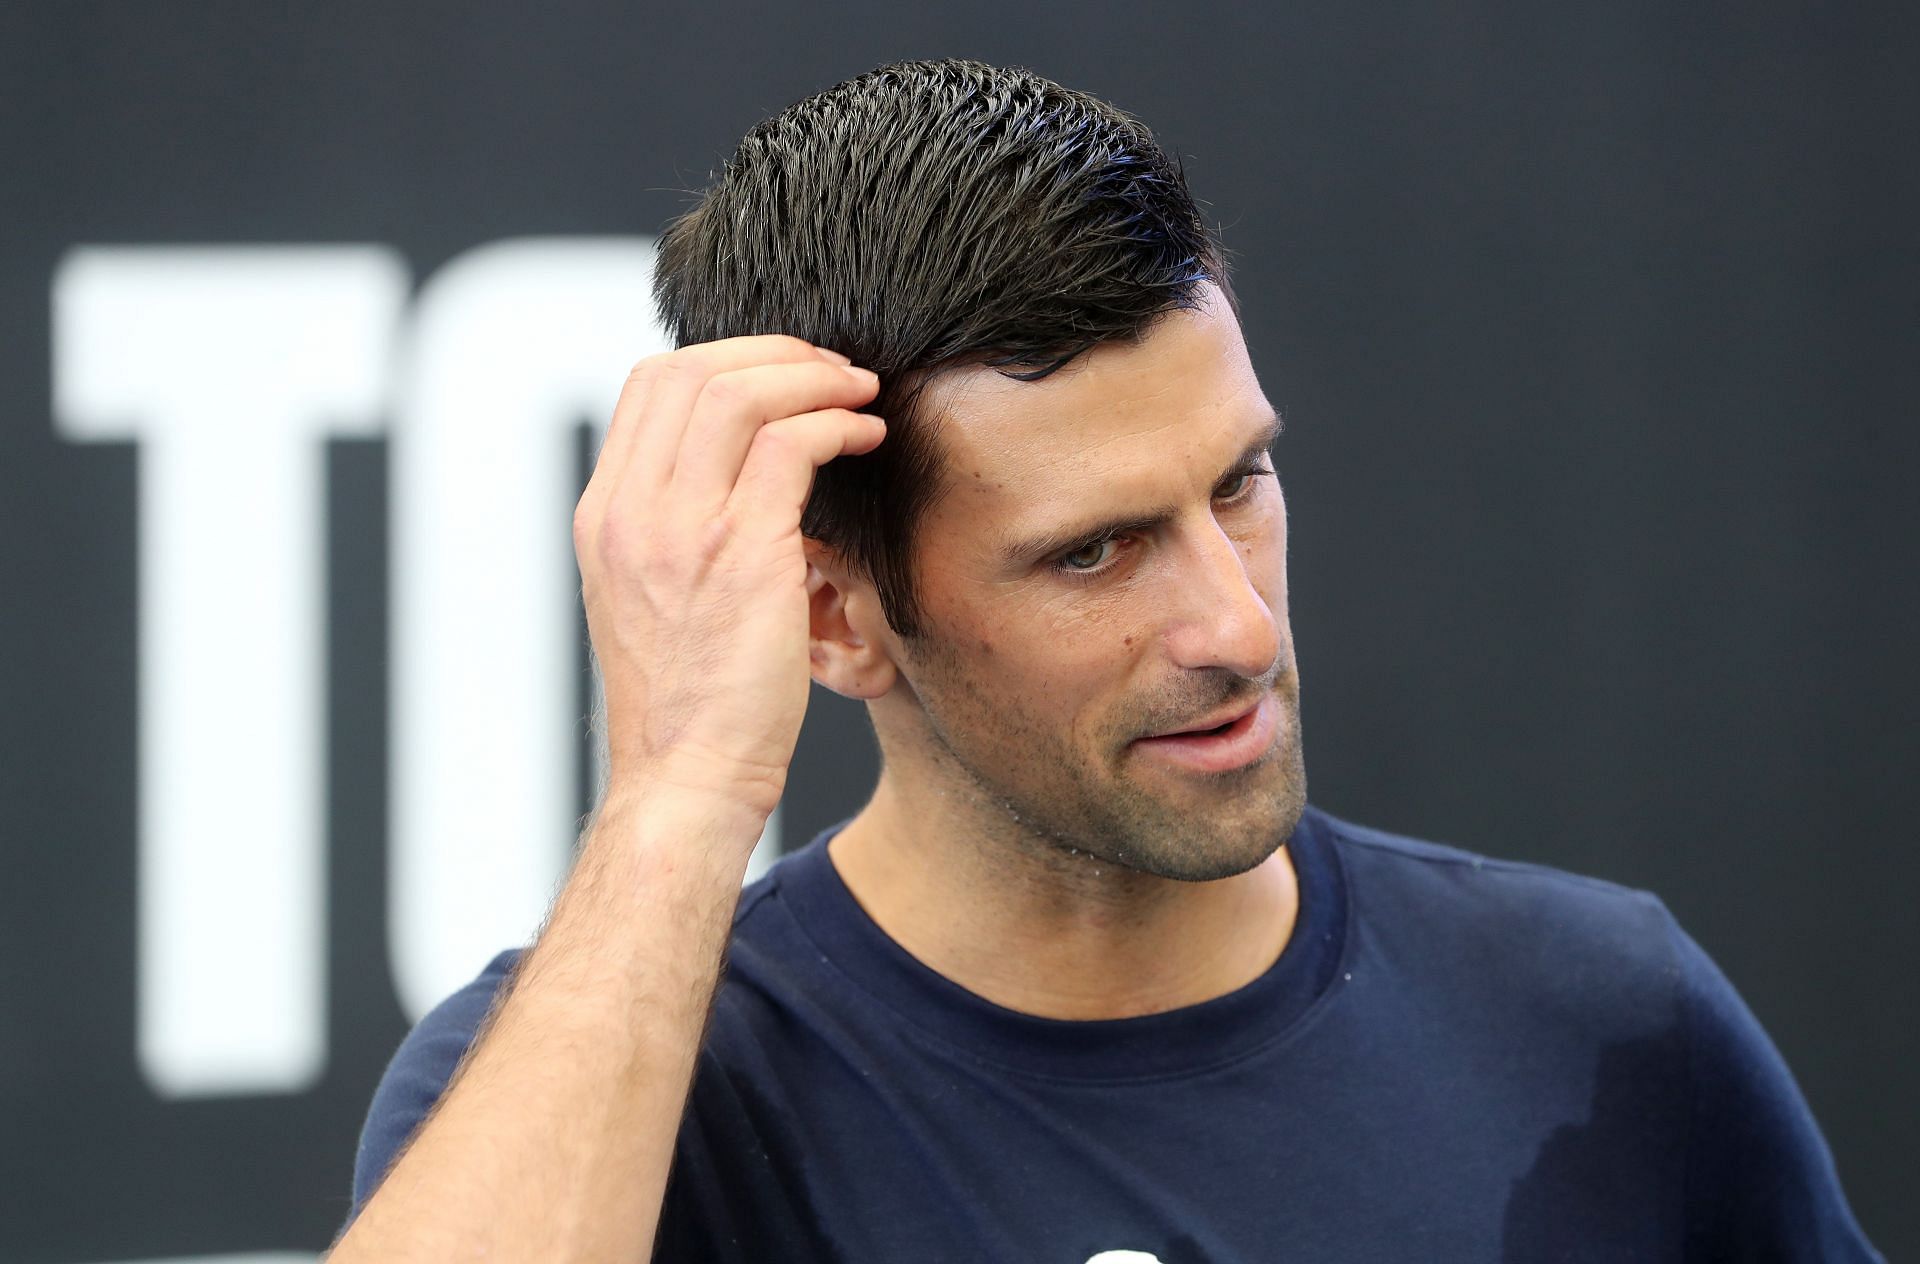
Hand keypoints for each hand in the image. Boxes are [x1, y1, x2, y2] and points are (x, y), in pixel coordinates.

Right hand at [573, 335, 883, 823]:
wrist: (688, 778)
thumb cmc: (690, 703)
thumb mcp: (653, 600)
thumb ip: (674, 529)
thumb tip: (733, 474)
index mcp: (604, 516)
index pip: (652, 386)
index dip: (727, 356)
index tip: (786, 374)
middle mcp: (629, 512)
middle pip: (693, 369)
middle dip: (776, 353)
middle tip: (834, 370)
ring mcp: (677, 529)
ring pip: (740, 392)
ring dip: (813, 378)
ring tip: (860, 394)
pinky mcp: (739, 552)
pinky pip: (788, 445)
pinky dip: (835, 423)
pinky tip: (866, 437)